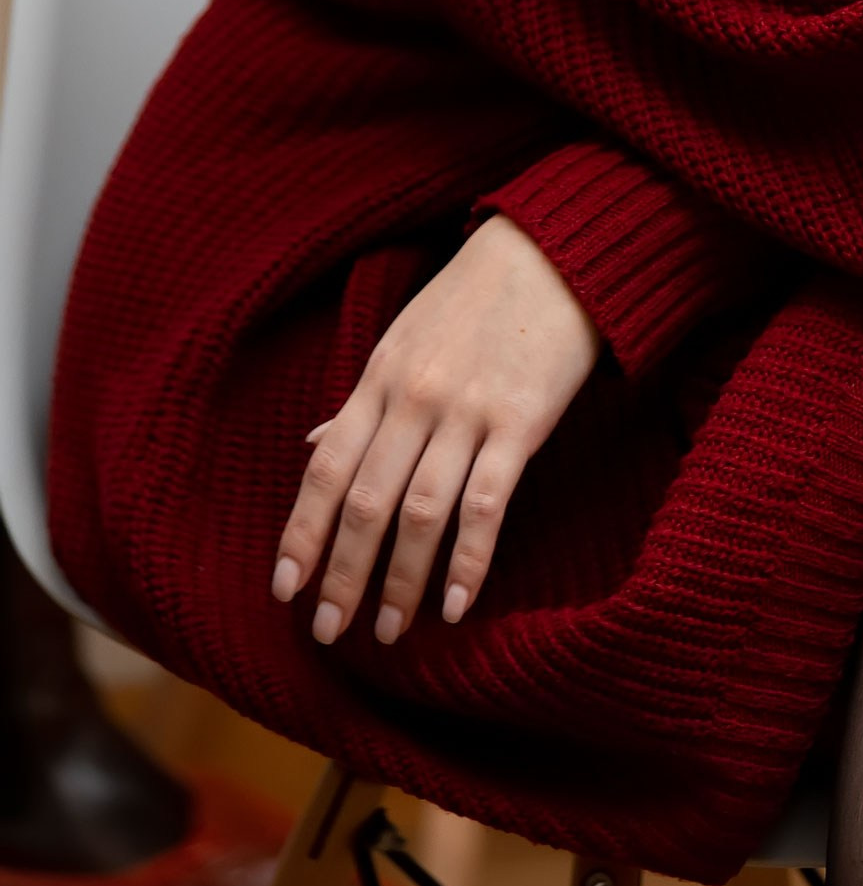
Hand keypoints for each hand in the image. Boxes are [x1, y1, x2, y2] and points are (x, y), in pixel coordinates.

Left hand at [271, 213, 599, 646]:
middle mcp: (413, 399)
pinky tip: (457, 604)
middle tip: (329, 630)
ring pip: (420, 513)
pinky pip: (487, 504)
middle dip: (344, 574)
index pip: (326, 470)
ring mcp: (466, 411)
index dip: (301, 532)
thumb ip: (362, 401)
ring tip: (389, 631)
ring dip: (400, 580)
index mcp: (378, 379)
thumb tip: (313, 446)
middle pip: (366, 502)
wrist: (555, 254)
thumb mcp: (404, 341)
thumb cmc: (475, 301)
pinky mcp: (520, 422)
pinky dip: (469, 560)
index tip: (284, 589)